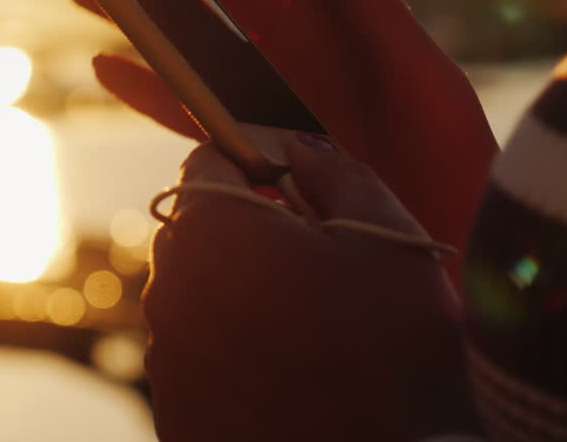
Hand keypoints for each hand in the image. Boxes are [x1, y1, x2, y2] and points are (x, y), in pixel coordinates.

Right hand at [66, 0, 498, 256]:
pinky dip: (148, 87)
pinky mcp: (256, 149)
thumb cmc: (454, 161)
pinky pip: (189, 108)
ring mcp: (275, 96)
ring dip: (140, 12)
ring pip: (192, 38)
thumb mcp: (415, 70)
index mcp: (341, 9)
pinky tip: (111, 67)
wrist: (458, 260)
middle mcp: (303, 43)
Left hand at [144, 130, 480, 440]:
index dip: (256, 163)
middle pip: (195, 231)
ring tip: (311, 330)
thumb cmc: (399, 351)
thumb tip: (300, 151)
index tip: (298, 188)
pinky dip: (231, 359)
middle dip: (245, 231)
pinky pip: (196, 365)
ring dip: (237, 297)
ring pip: (195, 300)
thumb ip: (334, 171)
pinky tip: (292, 377)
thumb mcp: (387, 235)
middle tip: (317, 261)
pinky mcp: (177, 421)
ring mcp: (167, 366)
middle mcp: (170, 294)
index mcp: (212, 232)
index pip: (208, 162)